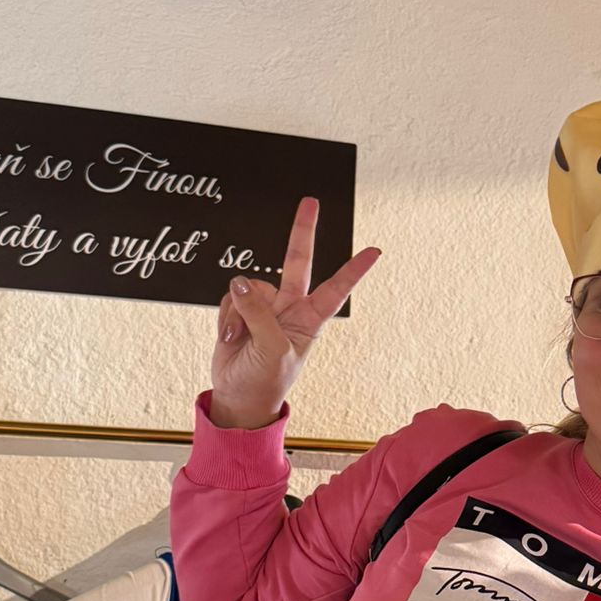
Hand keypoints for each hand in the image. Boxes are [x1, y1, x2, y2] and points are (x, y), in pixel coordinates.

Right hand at [209, 196, 380, 426]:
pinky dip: (226, 316)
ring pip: (249, 286)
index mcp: (309, 319)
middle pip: (296, 262)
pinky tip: (231, 336)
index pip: (336, 289)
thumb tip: (240, 282)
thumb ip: (258, 313)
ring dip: (240, 311)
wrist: (238, 397)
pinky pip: (229, 297)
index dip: (353, 270)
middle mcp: (289, 307)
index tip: (375, 252)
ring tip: (241, 338)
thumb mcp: (272, 349)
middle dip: (302, 232)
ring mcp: (264, 307)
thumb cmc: (266, 380)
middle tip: (310, 203)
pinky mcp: (239, 310)